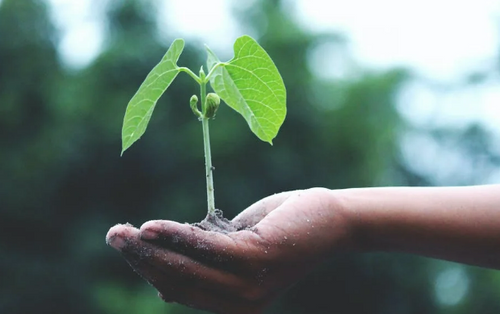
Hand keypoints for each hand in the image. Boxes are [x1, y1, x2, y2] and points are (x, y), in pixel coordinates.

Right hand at [106, 188, 353, 313]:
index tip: (127, 247)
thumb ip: (205, 262)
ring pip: (186, 268)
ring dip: (150, 249)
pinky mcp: (256, 260)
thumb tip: (163, 284)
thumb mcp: (236, 248)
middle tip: (113, 236)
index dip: (149, 269)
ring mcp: (249, 286)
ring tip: (122, 232)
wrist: (330, 220)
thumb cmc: (281, 230)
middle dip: (141, 259)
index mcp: (233, 304)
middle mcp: (240, 304)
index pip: (180, 289)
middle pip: (177, 281)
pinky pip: (206, 248)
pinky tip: (151, 227)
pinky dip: (177, 236)